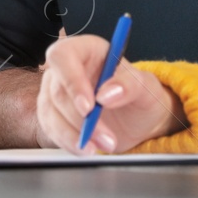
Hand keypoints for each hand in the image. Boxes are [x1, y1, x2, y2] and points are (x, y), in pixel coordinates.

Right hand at [36, 34, 182, 154]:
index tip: (89, 107)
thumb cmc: (141, 95)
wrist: (139, 119)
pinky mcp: (52, 114)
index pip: (63, 56)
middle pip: (57, 91)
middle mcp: (65, 68)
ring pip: (51, 113)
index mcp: (86, 49)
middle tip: (107, 138)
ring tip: (104, 146)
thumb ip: (129, 85)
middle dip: (81, 120)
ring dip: (75, 135)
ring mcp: (55, 92)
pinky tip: (88, 148)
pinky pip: (52, 130)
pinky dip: (69, 143)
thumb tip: (107, 94)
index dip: (71, 80)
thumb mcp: (145, 87)